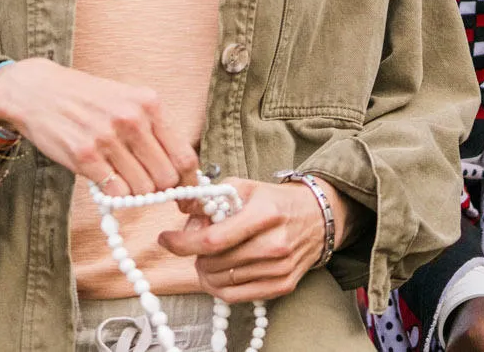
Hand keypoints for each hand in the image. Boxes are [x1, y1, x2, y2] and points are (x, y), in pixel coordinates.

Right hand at [0, 58, 196, 197]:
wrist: (37, 90)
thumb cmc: (85, 98)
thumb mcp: (126, 100)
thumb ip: (152, 129)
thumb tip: (178, 170)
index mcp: (148, 104)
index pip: (185, 156)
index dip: (189, 183)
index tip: (185, 197)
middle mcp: (132, 119)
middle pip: (167, 177)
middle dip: (160, 189)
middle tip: (146, 186)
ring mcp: (108, 138)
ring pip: (143, 189)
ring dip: (135, 192)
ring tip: (121, 179)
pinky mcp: (85, 156)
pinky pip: (116, 192)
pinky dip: (115, 194)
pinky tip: (105, 179)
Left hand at [157, 178, 338, 303]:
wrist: (317, 217)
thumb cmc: (274, 201)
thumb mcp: (243, 187)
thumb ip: (209, 198)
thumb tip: (181, 209)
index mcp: (264, 214)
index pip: (213, 239)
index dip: (182, 242)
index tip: (166, 239)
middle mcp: (274, 244)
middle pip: (214, 262)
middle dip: (195, 253)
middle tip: (196, 243)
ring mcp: (280, 268)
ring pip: (222, 280)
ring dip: (205, 270)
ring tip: (208, 256)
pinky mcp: (282, 286)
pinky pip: (236, 296)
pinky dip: (218, 287)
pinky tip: (216, 273)